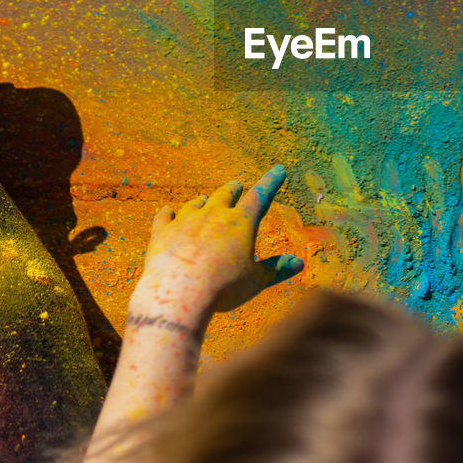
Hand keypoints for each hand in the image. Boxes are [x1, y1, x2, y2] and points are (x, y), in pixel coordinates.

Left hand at [138, 165, 303, 312]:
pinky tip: (168, 211)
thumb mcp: (255, 281)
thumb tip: (299, 263)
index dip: (271, 182)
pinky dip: (168, 214)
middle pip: (225, 195)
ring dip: (203, 200)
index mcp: (241, 223)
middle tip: (237, 185)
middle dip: (233, 189)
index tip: (278, 170)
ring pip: (196, 204)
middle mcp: (213, 215)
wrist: (179, 293)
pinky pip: (165, 217)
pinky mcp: (162, 233)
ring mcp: (186, 221)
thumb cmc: (224, 288)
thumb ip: (276, 270)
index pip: (260, 197)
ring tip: (205, 198)